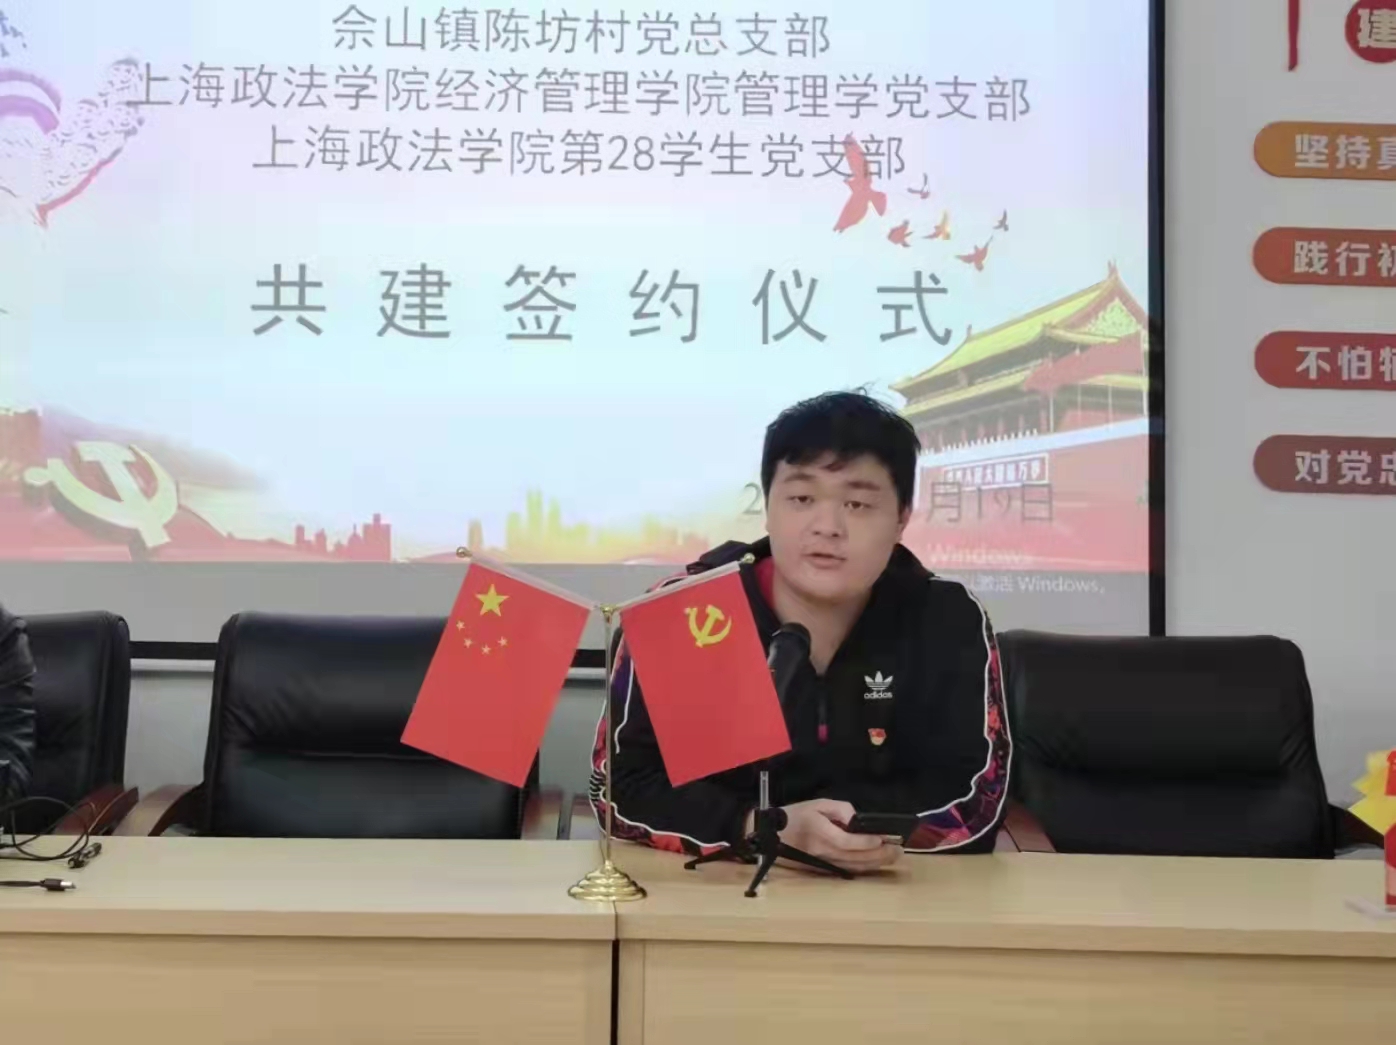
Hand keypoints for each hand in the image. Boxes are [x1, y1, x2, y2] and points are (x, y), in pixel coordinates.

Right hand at [751, 799, 900, 874]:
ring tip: (892, 856)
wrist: (772, 834)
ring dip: (875, 863)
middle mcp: (822, 851)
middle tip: (898, 849)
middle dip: (879, 855)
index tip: (882, 838)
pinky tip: (876, 864)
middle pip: (855, 858)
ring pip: (853, 866)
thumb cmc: (796, 815)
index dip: (866, 842)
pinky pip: (846, 870)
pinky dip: (863, 868)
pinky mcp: (822, 869)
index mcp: (819, 832)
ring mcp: (822, 862)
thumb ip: (839, 809)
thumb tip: (856, 819)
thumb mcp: (817, 803)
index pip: (846, 841)